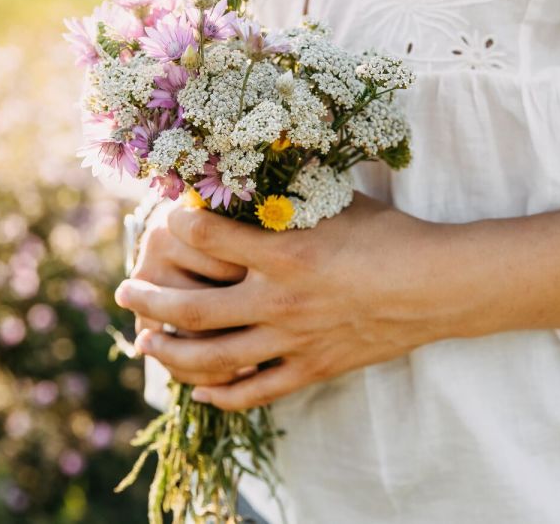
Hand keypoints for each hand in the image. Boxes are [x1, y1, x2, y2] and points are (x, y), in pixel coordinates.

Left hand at [115, 193, 446, 410]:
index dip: (175, 224)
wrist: (435, 287)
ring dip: (169, 351)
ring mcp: (293, 341)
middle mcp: (279, 301)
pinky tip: (197, 389)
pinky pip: (254, 391)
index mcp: (283, 253)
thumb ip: (288, 194)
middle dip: (149, 298)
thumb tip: (251, 164)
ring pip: (212, 358)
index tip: (162, 218)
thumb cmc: (388, 235)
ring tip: (145, 341)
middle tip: (124, 289)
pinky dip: (220, 394)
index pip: (205, 237)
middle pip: (192, 308)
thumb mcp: (335, 202)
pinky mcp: (311, 369)